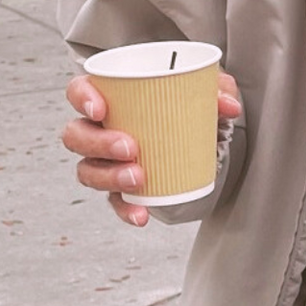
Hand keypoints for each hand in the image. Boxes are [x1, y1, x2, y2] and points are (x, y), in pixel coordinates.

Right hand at [62, 69, 241, 225]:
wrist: (202, 140)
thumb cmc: (190, 105)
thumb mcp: (206, 92)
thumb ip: (219, 90)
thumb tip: (228, 106)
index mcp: (111, 97)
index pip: (79, 91)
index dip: (82, 99)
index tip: (100, 109)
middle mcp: (100, 129)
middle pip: (77, 135)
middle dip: (98, 143)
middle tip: (131, 148)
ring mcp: (106, 160)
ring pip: (88, 170)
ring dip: (109, 176)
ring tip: (139, 177)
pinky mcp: (122, 187)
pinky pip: (114, 201)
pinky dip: (125, 209)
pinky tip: (141, 215)